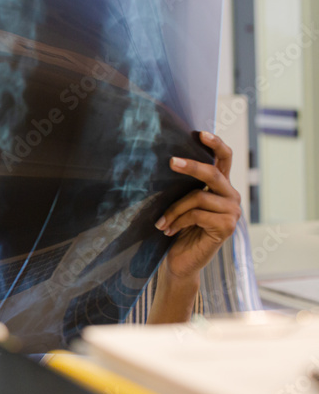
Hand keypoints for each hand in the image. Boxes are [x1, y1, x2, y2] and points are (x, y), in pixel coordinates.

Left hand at [155, 131, 241, 281]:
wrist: (181, 260)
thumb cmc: (178, 229)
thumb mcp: (181, 202)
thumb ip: (184, 185)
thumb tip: (169, 161)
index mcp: (221, 187)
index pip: (224, 159)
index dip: (215, 144)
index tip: (200, 133)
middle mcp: (231, 197)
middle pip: (213, 174)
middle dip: (190, 166)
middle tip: (170, 161)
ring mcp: (232, 213)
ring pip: (198, 197)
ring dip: (174, 209)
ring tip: (161, 222)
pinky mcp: (227, 227)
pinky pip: (197, 215)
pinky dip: (178, 221)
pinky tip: (168, 230)